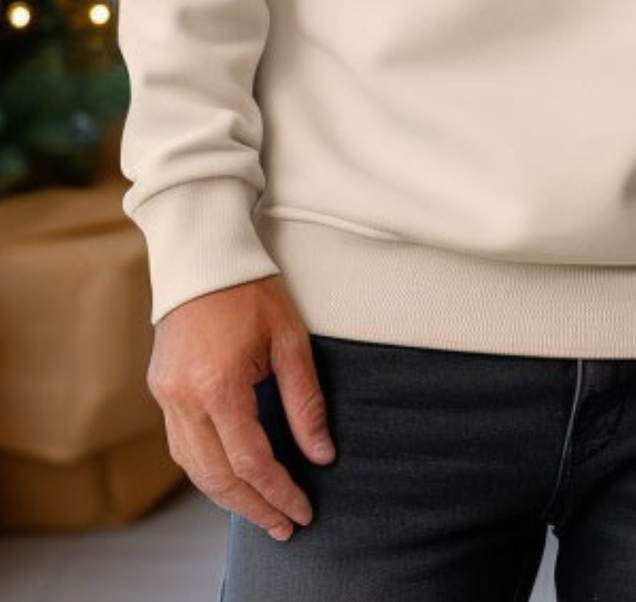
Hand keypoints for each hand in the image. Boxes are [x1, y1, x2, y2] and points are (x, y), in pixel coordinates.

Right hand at [148, 275, 333, 539]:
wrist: (204, 260)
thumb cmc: (253, 293)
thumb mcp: (292, 341)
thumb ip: (305, 402)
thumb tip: (322, 454)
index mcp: (219, 385)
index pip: (250, 460)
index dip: (278, 491)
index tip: (303, 510)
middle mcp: (184, 399)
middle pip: (217, 477)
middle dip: (254, 507)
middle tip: (286, 526)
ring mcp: (166, 397)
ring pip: (194, 468)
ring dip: (228, 496)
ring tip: (264, 511)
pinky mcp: (161, 392)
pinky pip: (183, 447)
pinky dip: (208, 470)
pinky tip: (234, 478)